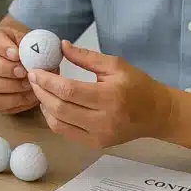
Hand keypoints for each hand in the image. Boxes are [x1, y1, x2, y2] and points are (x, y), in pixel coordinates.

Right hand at [0, 25, 38, 113]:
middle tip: (24, 72)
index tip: (17, 55)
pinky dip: (12, 101)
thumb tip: (38, 54)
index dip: (4, 49)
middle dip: (7, 69)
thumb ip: (32, 44)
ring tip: (29, 85)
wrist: (26, 62)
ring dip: (11, 86)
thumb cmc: (27, 49)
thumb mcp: (30, 39)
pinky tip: (27, 96)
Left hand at [27, 41, 174, 147]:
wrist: (157, 114)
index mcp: (110, 97)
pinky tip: (51, 106)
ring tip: (41, 91)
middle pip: (60, 108)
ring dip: (44, 106)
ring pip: (59, 124)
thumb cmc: (137, 85)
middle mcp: (104, 120)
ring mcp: (99, 136)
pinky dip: (53, 119)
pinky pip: (66, 133)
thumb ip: (86, 57)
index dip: (47, 81)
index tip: (35, 70)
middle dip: (41, 92)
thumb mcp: (115, 65)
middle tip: (33, 79)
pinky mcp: (96, 144)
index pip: (69, 90)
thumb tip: (61, 46)